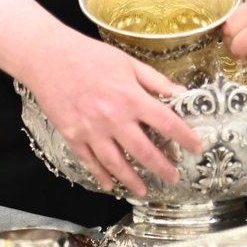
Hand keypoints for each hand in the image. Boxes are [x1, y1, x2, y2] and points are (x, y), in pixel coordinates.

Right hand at [0, 0, 201, 197]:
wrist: (48, 57)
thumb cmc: (90, 56)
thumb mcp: (128, 62)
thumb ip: (155, 81)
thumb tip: (181, 93)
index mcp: (131, 98)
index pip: (167, 123)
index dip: (185, 138)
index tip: (197, 148)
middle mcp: (114, 118)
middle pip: (144, 151)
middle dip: (162, 168)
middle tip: (173, 178)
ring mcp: (91, 131)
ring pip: (116, 164)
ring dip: (132, 180)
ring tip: (144, 191)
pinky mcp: (72, 136)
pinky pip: (90, 162)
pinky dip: (101, 175)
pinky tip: (111, 185)